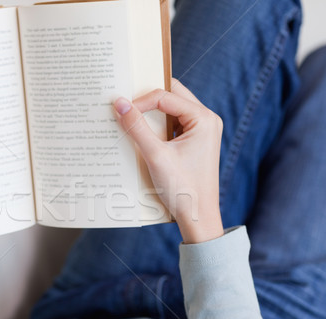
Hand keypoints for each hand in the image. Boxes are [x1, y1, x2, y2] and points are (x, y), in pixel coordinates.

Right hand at [113, 81, 222, 243]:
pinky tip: (141, 133)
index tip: (120, 111)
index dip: (141, 101)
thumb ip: (136, 127)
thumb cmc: (183, 188)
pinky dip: (156, 125)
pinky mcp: (194, 141)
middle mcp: (206, 119)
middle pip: (171, 95)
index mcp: (203, 118)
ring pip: (171, 109)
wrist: (198, 216)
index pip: (166, 96)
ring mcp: (201, 130)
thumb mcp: (155, 155)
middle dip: (147, 99)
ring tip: (130, 117)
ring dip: (151, 112)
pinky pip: (172, 123)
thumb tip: (119, 103)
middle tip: (124, 105)